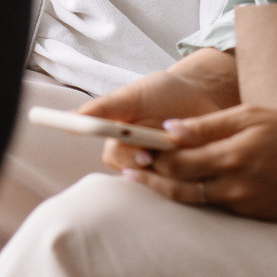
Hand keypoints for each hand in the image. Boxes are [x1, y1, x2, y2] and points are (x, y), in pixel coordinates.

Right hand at [84, 48, 238, 173]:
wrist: (201, 94)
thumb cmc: (163, 92)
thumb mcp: (133, 94)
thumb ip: (105, 107)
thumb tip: (72, 117)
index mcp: (122, 141)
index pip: (116, 157)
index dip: (128, 158)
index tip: (144, 153)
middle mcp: (140, 160)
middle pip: (140, 172)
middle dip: (157, 161)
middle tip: (171, 149)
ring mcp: (164, 169)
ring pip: (164, 180)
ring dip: (178, 165)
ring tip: (190, 144)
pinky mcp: (188, 176)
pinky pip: (188, 183)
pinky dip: (196, 170)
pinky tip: (204, 153)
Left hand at [125, 105, 276, 221]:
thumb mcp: (253, 115)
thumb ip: (209, 125)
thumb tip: (171, 130)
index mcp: (232, 155)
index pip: (178, 159)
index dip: (152, 155)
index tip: (132, 148)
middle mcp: (234, 185)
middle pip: (180, 184)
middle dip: (152, 175)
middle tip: (130, 166)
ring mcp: (245, 205)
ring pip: (195, 200)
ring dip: (169, 191)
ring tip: (149, 180)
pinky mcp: (255, 217)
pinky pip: (219, 207)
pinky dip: (199, 197)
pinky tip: (189, 188)